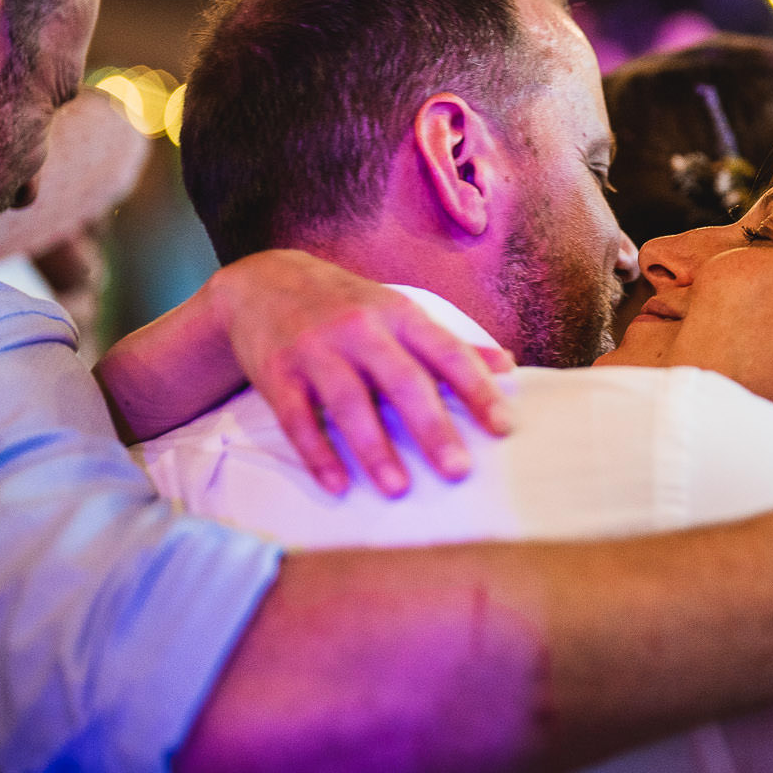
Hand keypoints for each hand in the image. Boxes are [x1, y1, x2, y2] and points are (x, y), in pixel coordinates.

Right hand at [211, 250, 513, 494]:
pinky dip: (317, 454)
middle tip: (457, 470)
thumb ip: (448, 342)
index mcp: (399, 315)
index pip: (446, 352)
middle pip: (402, 381)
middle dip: (432, 427)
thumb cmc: (347, 306)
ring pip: (349, 403)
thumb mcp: (399, 312)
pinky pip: (298, 418)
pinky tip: (337, 485)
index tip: (503, 427)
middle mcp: (360, 329)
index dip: (477, 389)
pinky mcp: (277, 373)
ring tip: (398, 489)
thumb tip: (507, 365)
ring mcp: (316, 351)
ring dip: (374, 449)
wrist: (265, 284)